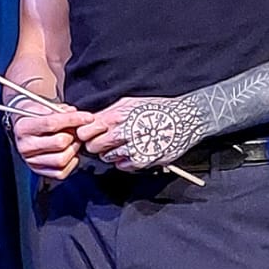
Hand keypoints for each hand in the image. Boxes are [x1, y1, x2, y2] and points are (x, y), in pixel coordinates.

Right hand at [11, 104, 87, 181]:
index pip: (51, 123)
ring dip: (73, 149)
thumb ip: (60, 109)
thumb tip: (75, 114)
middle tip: (76, 130)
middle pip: (59, 143)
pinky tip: (69, 151)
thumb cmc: (35, 115)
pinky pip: (61, 172)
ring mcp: (31, 161)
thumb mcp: (44, 105)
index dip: (73, 120)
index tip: (88, 118)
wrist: (24, 126)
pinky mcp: (38, 171)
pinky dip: (70, 162)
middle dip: (74, 135)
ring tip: (73, 140)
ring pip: (61, 159)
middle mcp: (25, 146)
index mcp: (23, 127)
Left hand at [77, 95, 204, 170]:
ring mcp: (132, 148)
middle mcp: (122, 133)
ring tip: (123, 144)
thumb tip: (89, 120)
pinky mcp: (142, 160)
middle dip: (96, 144)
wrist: (184, 119)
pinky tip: (133, 150)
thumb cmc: (157, 108)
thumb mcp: (128, 103)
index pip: (84, 131)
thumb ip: (107, 113)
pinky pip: (122, 166)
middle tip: (105, 141)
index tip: (90, 133)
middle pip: (92, 147)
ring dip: (110, 153)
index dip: (85, 133)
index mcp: (116, 117)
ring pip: (106, 157)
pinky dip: (124, 161)